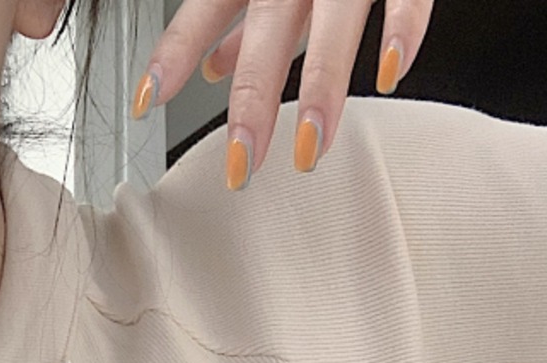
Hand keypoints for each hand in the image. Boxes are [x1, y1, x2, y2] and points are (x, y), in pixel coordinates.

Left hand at [131, 0, 435, 188]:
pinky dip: (400, 32)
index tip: (145, 102)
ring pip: (334, 21)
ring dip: (321, 85)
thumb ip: (238, 16)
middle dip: (252, 100)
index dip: (175, 53)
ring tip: (310, 147)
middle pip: (268, 31)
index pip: (205, 9)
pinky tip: (388, 74)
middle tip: (241, 163)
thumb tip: (212, 69)